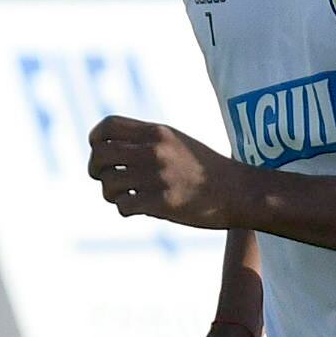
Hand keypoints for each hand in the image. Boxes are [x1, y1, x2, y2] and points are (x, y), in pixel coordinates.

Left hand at [88, 114, 241, 227]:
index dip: (96, 139)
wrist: (240, 192)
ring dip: (111, 193)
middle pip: (101, 155)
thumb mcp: (178, 142)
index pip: (108, 127)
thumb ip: (146, 141)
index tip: (99, 151)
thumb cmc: (207, 169)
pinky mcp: (163, 202)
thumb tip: (107, 148)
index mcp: (158, 133)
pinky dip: (126, 209)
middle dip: (96, 169)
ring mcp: (158, 176)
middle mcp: (155, 151)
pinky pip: (124, 206)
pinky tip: (138, 209)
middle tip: (104, 178)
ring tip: (125, 197)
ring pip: (109, 184)